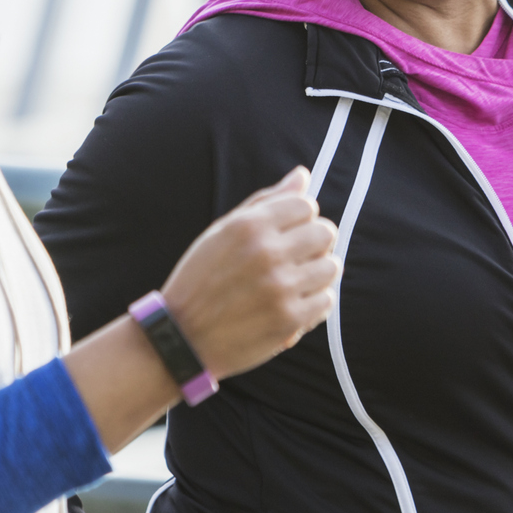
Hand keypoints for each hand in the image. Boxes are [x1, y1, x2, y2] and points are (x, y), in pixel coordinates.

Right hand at [162, 167, 338, 379]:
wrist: (181, 337)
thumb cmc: (202, 279)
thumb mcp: (223, 232)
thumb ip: (266, 201)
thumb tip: (303, 175)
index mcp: (249, 226)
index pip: (306, 205)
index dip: (300, 219)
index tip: (287, 234)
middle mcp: (267, 252)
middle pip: (325, 233)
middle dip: (314, 244)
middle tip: (294, 258)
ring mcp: (280, 288)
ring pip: (331, 267)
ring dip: (317, 273)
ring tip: (295, 282)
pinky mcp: (289, 320)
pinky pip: (326, 301)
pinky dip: (313, 303)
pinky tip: (292, 304)